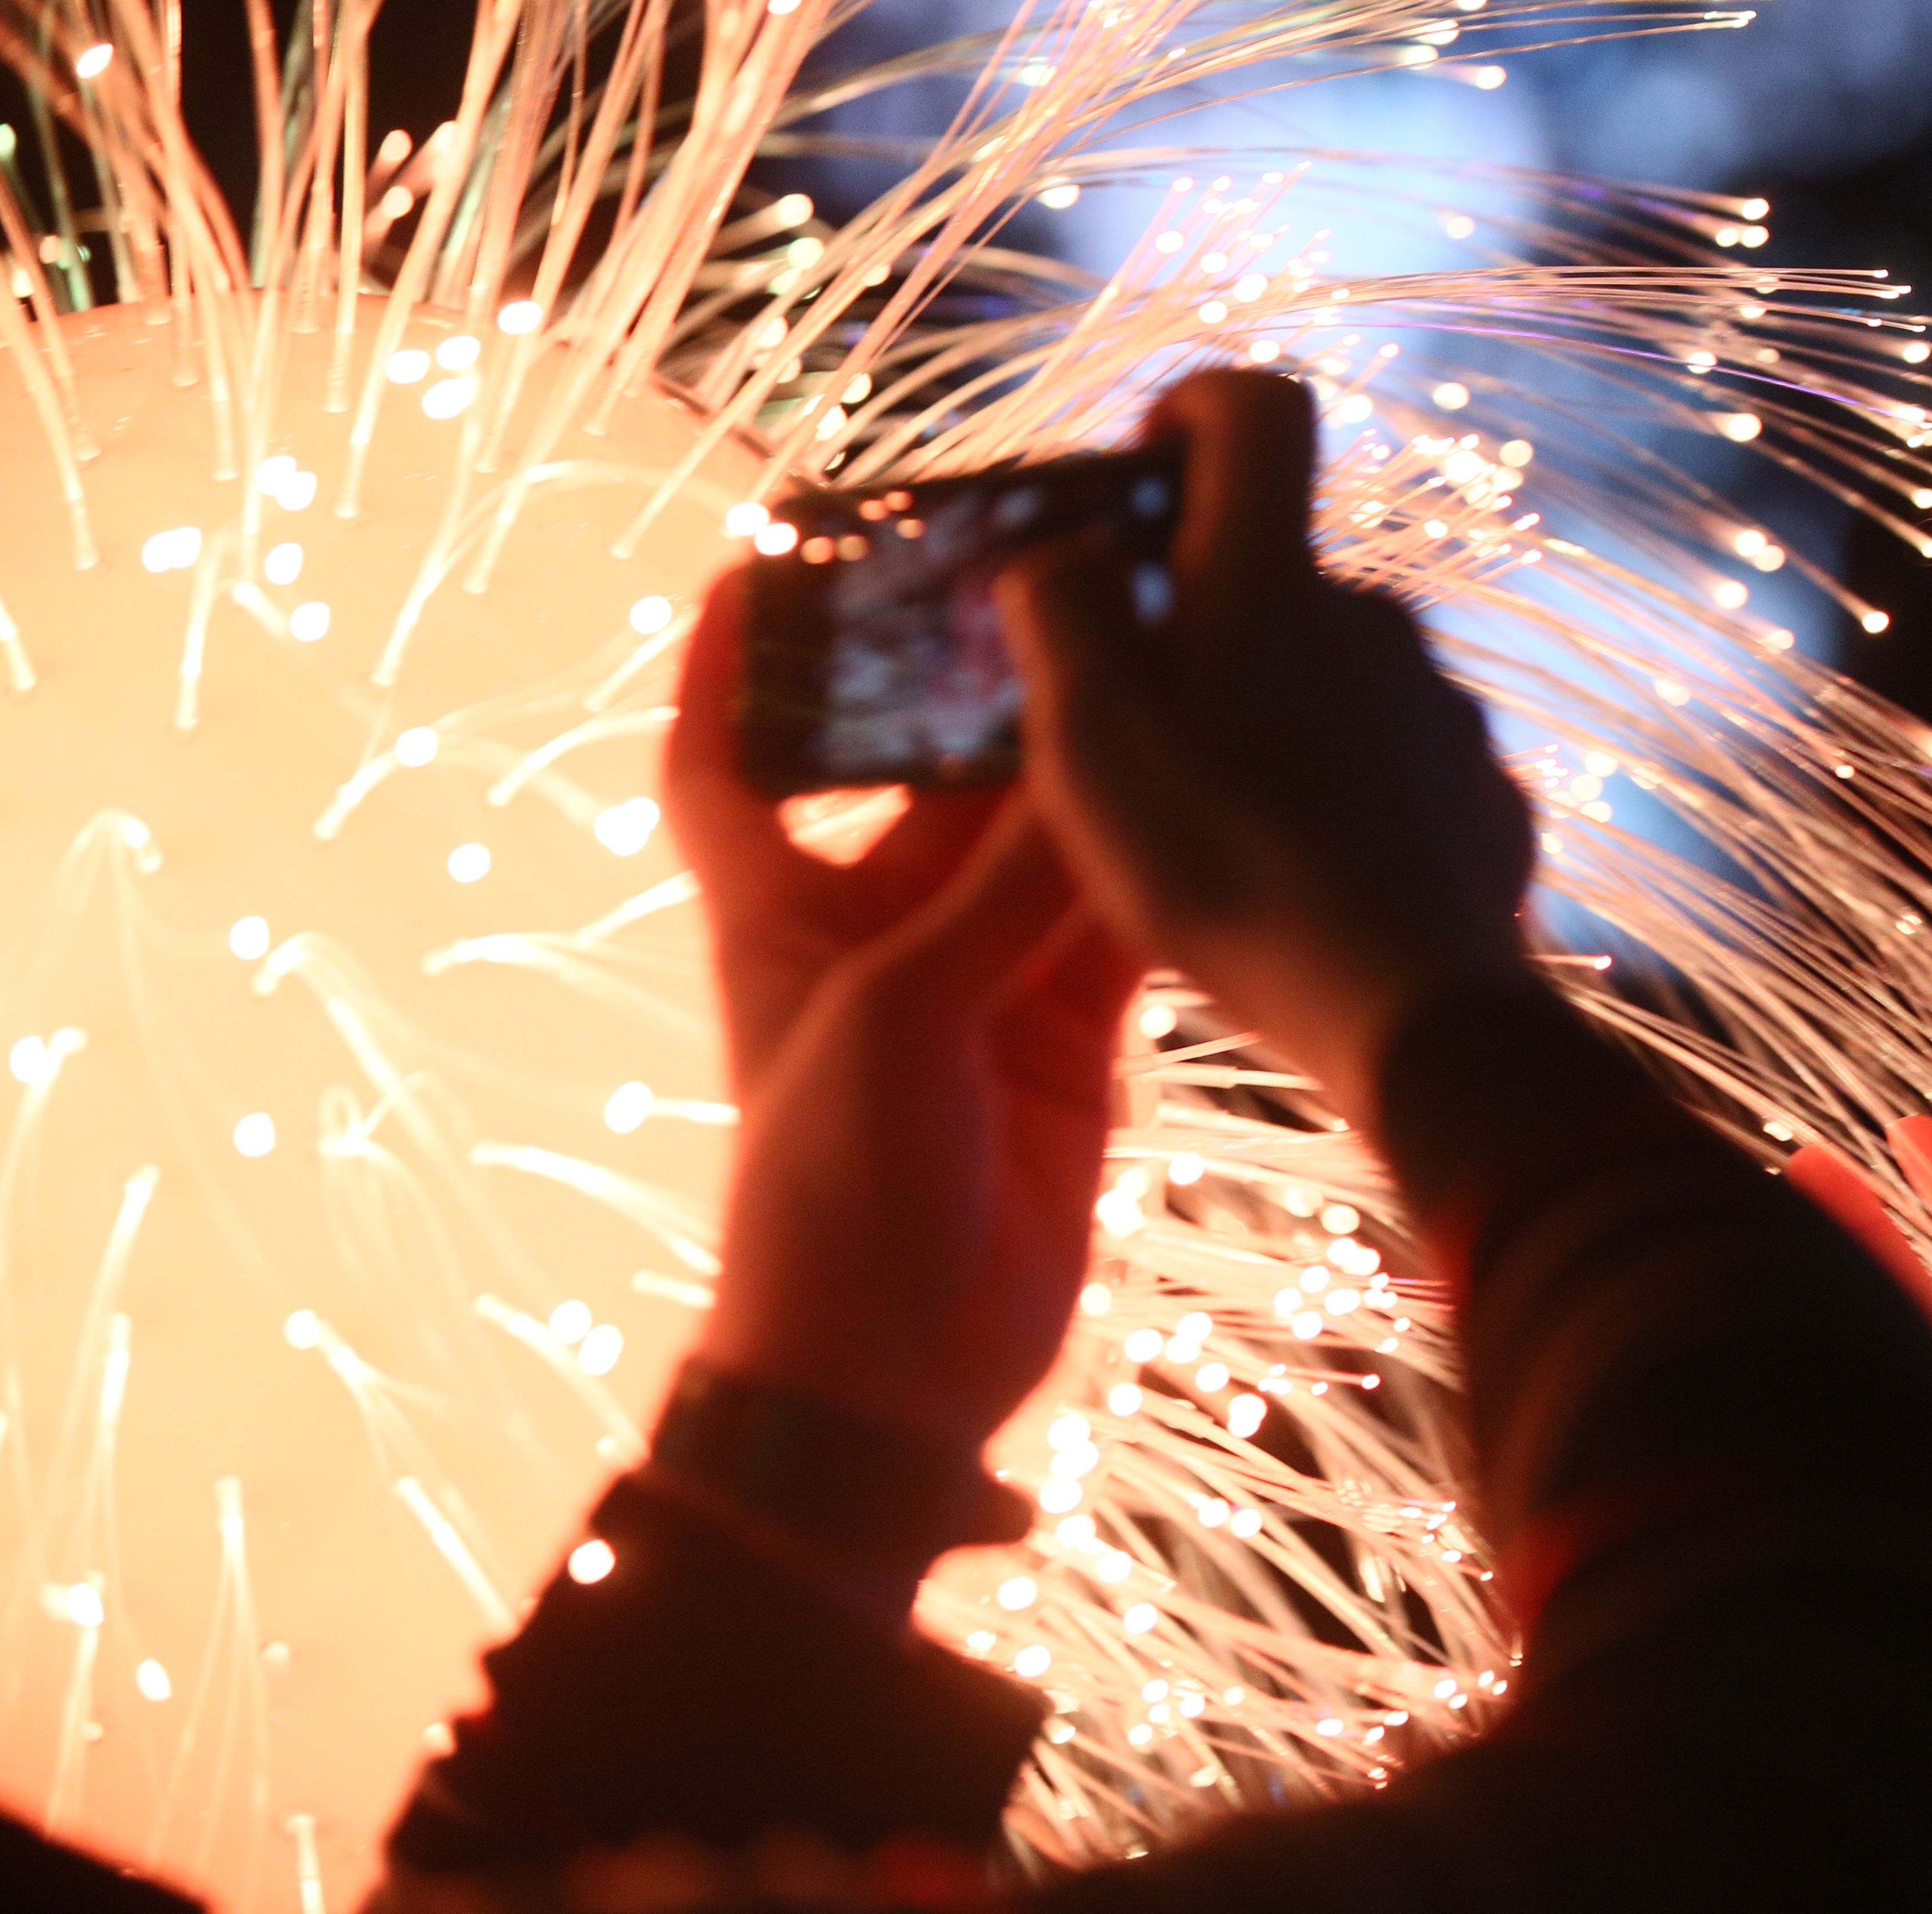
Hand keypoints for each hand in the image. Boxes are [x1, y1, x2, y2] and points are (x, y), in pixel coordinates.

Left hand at [664, 569, 1139, 1458]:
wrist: (890, 1375)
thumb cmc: (831, 1192)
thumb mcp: (897, 1017)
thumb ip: (992, 896)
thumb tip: (1079, 768)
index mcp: (779, 913)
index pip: (724, 759)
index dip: (728, 658)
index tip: (771, 555)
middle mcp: (877, 929)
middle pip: (919, 775)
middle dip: (976, 691)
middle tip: (1058, 583)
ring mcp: (976, 982)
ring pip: (1032, 843)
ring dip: (1082, 772)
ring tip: (1157, 665)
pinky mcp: (1061, 1039)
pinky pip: (1107, 929)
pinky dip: (1148, 872)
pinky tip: (1208, 799)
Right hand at [995, 370, 1533, 1133]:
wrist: (1410, 1010)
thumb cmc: (1226, 866)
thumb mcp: (1088, 738)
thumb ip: (1060, 614)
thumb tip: (1065, 553)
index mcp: (1274, 582)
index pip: (1257, 408)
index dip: (1194, 410)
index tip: (1145, 477)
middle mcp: (1376, 619)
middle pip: (1283, 569)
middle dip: (1211, 618)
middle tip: (1146, 723)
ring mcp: (1444, 708)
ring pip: (1340, 672)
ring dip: (1278, 713)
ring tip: (1224, 822)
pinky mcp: (1483, 795)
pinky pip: (1397, 762)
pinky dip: (1346, 791)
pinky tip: (1307, 876)